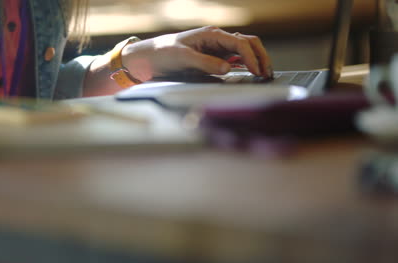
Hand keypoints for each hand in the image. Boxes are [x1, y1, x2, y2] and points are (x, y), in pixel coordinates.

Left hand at [122, 26, 273, 81]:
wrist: (148, 58)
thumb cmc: (163, 54)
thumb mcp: (183, 58)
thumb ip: (206, 63)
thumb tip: (228, 69)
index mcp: (211, 34)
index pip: (240, 44)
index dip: (252, 58)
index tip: (258, 72)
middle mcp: (217, 39)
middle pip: (248, 43)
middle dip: (260, 57)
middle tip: (267, 74)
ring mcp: (216, 48)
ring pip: (244, 51)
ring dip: (256, 60)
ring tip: (264, 75)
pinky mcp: (213, 57)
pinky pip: (234, 59)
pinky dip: (246, 65)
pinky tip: (250, 73)